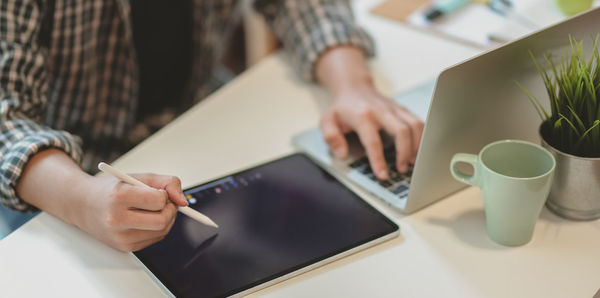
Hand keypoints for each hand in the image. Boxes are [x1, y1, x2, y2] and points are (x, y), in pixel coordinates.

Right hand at [73, 173, 188, 251]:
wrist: (82, 205)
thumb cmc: (111, 189)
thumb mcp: (137, 176)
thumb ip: (167, 182)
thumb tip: (184, 201)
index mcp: (119, 197)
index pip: (158, 200)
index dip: (166, 195)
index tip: (161, 192)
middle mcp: (117, 219)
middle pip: (162, 221)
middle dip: (171, 210)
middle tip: (166, 203)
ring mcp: (120, 236)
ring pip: (161, 232)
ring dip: (166, 220)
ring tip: (154, 210)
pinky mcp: (124, 247)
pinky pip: (154, 239)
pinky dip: (157, 229)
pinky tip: (145, 219)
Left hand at [315, 46, 423, 179]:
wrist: (353, 88)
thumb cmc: (342, 108)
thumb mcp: (327, 121)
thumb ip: (331, 137)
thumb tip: (342, 152)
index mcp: (362, 116)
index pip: (373, 141)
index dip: (379, 160)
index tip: (383, 175)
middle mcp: (381, 111)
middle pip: (401, 131)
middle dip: (405, 153)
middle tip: (402, 169)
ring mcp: (394, 109)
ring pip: (414, 125)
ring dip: (417, 146)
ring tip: (413, 162)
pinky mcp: (402, 109)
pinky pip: (418, 122)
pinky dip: (422, 137)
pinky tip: (418, 150)